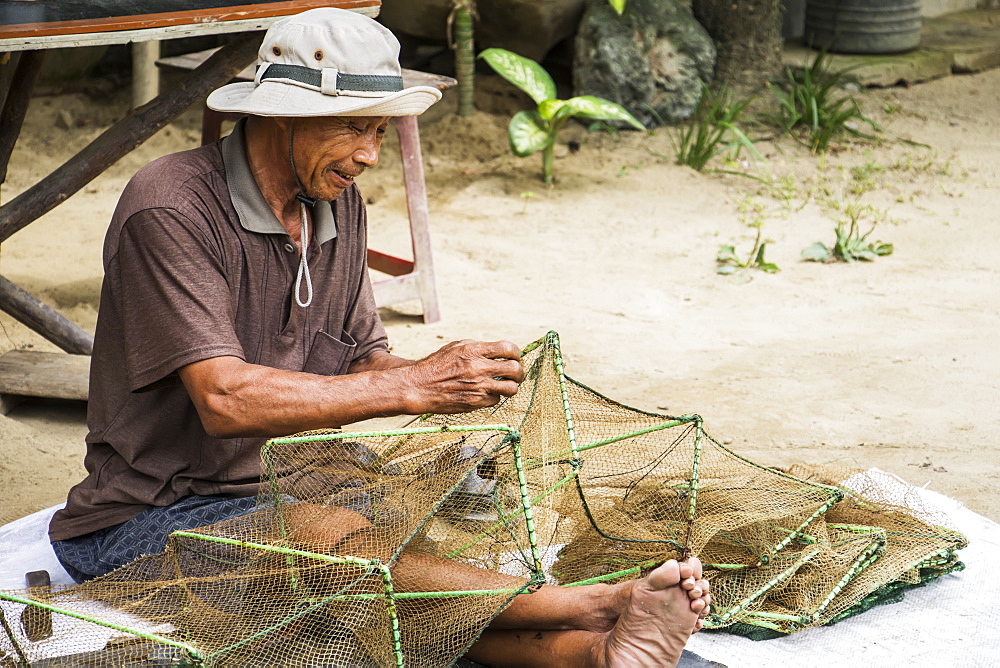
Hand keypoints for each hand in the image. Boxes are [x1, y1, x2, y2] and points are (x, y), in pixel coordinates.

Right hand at [401, 339, 523, 414]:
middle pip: (515, 369)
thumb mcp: (455, 347)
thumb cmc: (436, 366)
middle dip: (519, 372)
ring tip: (505, 385)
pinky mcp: (475, 402)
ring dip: (511, 386)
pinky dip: (493, 397)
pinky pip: (495, 400)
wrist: (419, 387)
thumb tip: (499, 351)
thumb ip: (478, 348)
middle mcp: (478, 368)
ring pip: (511, 388)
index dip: (516, 353)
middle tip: (516, 374)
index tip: (514, 357)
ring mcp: (478, 386)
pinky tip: (485, 393)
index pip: (508, 348)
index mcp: (473, 350)